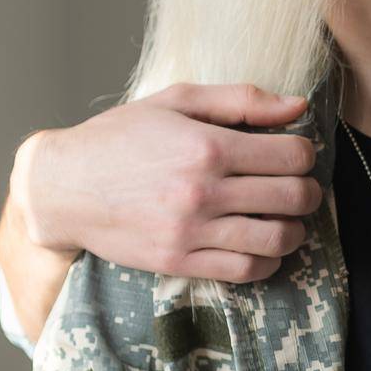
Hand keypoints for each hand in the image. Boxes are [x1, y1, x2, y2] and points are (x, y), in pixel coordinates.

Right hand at [12, 84, 323, 282]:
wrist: (62, 187)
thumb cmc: (121, 136)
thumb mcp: (177, 100)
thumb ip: (241, 100)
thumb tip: (299, 106)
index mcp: (208, 146)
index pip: (293, 156)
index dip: (305, 153)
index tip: (295, 153)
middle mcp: (203, 191)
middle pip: (294, 197)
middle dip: (309, 191)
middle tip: (301, 187)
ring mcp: (191, 231)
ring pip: (276, 238)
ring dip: (295, 229)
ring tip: (287, 218)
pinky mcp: (179, 262)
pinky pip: (245, 270)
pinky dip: (268, 261)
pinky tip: (264, 246)